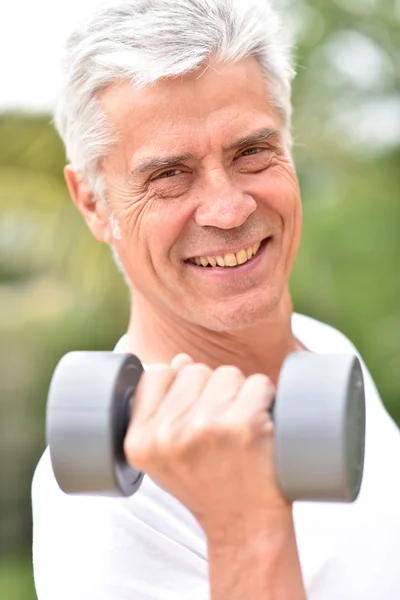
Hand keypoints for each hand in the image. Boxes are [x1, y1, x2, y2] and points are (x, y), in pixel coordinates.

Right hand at [124, 355, 289, 536]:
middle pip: (195, 370)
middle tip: (219, 428)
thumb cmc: (205, 483)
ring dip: (238, 394)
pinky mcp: (245, 425)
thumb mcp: (163, 455)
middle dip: (210, 391)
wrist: (245, 525)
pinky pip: (258, 383)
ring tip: (237, 429)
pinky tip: (260, 425)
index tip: (192, 411)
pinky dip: (265, 398)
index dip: (179, 386)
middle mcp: (169, 434)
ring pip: (227, 373)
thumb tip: (180, 360)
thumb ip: (158, 408)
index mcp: (141, 440)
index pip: (157, 374)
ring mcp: (207, 428)